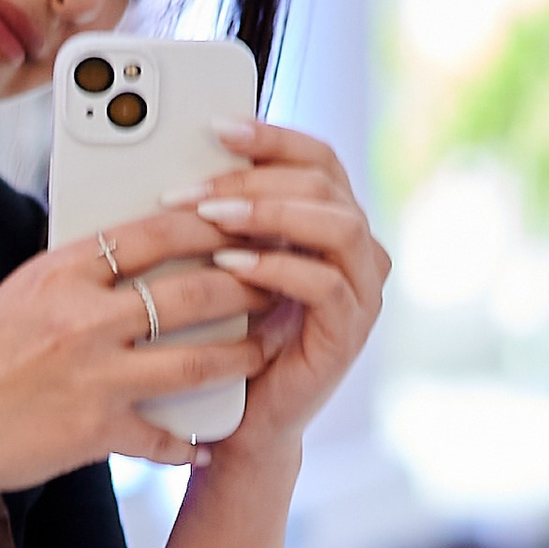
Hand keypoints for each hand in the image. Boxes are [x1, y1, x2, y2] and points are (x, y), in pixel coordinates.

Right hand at [0, 208, 267, 494]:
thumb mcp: (14, 298)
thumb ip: (69, 279)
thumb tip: (116, 258)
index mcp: (59, 274)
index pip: (152, 234)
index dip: (208, 224)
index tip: (241, 219)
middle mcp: (82, 319)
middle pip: (190, 292)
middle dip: (245, 286)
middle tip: (277, 282)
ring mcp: (93, 377)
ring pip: (196, 362)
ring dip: (241, 358)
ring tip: (265, 354)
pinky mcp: (94, 432)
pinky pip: (162, 437)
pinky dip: (188, 444)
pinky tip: (207, 445)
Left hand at [187, 122, 389, 462]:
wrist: (238, 420)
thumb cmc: (227, 338)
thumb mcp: (226, 262)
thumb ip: (227, 216)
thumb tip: (186, 160)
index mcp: (332, 224)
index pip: (317, 158)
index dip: (272, 136)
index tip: (217, 126)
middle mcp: (359, 251)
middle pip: (324, 183)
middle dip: (256, 176)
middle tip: (195, 186)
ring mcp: (362, 292)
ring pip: (337, 225)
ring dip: (270, 213)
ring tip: (213, 216)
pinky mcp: (350, 333)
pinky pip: (325, 283)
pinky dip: (276, 267)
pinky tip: (231, 264)